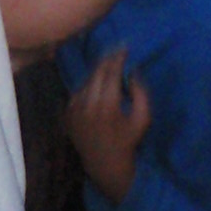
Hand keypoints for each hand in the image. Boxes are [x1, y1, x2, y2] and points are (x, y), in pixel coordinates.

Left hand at [65, 48, 150, 200]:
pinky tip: (97, 86)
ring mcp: (75, 109)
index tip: (124, 47)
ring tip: (108, 68)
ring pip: (86, 81)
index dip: (118, 57)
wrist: (104, 163)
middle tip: (115, 52)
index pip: (111, 72)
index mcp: (107, 104)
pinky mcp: (68, 114)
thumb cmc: (127, 140)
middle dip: (107, 60)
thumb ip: (141, 93)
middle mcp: (87, 104)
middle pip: (96, 72)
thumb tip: (132, 72)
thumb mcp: (143, 118)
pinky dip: (88, 86)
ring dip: (97, 72)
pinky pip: (78, 92)